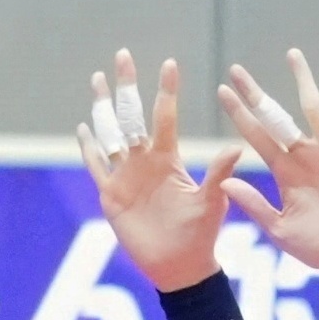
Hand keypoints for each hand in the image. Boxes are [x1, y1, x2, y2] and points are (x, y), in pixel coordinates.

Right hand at [73, 50, 260, 292]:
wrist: (179, 265)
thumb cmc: (200, 234)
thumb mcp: (212, 202)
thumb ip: (218, 174)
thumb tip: (236, 147)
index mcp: (169, 159)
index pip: (165, 117)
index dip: (166, 91)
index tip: (170, 63)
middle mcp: (145, 161)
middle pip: (132, 115)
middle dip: (127, 86)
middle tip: (122, 54)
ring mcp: (126, 176)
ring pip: (111, 134)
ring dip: (103, 107)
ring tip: (97, 79)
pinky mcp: (111, 195)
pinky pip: (97, 167)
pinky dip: (89, 149)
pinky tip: (82, 128)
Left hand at [212, 51, 318, 274]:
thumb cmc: (317, 246)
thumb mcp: (279, 229)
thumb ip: (254, 205)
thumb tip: (225, 183)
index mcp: (284, 171)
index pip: (256, 136)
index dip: (239, 114)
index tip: (221, 91)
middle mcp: (304, 155)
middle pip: (277, 116)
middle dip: (257, 94)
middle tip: (237, 70)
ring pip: (314, 108)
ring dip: (303, 82)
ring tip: (291, 55)